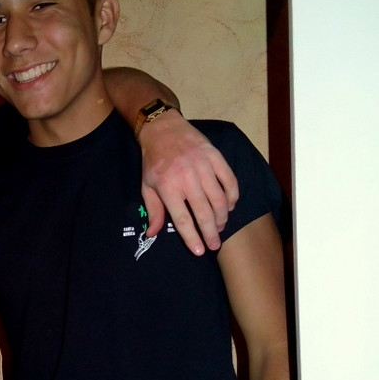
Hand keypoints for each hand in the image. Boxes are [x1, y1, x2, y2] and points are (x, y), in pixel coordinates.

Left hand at [138, 109, 238, 254]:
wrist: (163, 129)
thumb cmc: (153, 160)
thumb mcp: (147, 186)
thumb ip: (154, 211)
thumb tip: (152, 234)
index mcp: (168, 188)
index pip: (183, 219)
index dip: (192, 237)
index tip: (199, 251)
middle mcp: (187, 178)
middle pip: (204, 213)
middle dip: (211, 233)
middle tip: (214, 245)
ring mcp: (203, 167)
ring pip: (219, 199)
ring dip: (222, 217)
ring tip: (220, 227)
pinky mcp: (215, 157)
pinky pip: (229, 181)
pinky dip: (232, 196)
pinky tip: (229, 207)